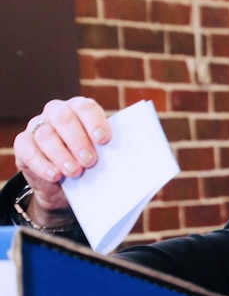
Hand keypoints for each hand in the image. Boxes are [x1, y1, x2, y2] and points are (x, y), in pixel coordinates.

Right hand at [12, 97, 110, 224]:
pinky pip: (28, 150)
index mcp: (80, 110)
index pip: (86, 107)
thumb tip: (136, 159)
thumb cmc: (91, 165)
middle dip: (78, 140)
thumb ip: (115, 152)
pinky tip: (55, 175)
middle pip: (64, 118)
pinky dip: (42, 164)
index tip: (103, 140)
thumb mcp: (105, 158)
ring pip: (46, 135)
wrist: (66, 188)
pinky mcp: (24, 144)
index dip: (94, 122)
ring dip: (61, 155)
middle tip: (90, 161)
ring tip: (75, 172)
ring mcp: (38, 126)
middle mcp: (57, 113)